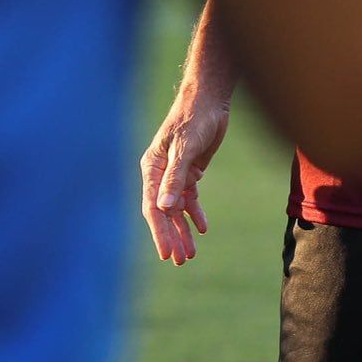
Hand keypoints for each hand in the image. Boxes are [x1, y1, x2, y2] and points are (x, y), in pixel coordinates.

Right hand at [139, 95, 229, 265]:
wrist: (210, 99)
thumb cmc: (194, 118)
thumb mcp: (185, 148)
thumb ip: (175, 178)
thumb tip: (164, 208)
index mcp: (151, 168)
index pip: (152, 207)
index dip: (159, 232)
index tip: (167, 253)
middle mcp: (160, 173)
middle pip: (164, 212)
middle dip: (171, 237)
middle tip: (181, 261)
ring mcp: (175, 173)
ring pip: (177, 209)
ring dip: (183, 230)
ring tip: (190, 254)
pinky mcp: (191, 170)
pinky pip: (190, 198)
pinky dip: (194, 213)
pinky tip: (201, 228)